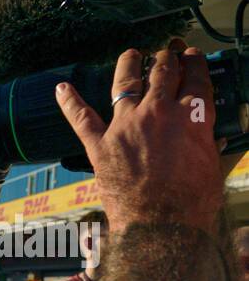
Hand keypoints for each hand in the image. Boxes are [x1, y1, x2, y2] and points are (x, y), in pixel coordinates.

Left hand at [55, 41, 222, 234]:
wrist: (159, 227)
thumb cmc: (191, 204)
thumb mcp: (213, 169)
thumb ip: (213, 148)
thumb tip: (219, 139)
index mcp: (192, 117)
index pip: (196, 79)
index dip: (195, 64)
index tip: (193, 57)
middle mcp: (158, 113)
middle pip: (162, 74)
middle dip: (166, 59)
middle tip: (166, 53)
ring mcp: (126, 127)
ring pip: (125, 84)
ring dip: (129, 65)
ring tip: (131, 54)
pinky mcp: (100, 145)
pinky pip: (81, 119)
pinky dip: (69, 102)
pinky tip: (61, 89)